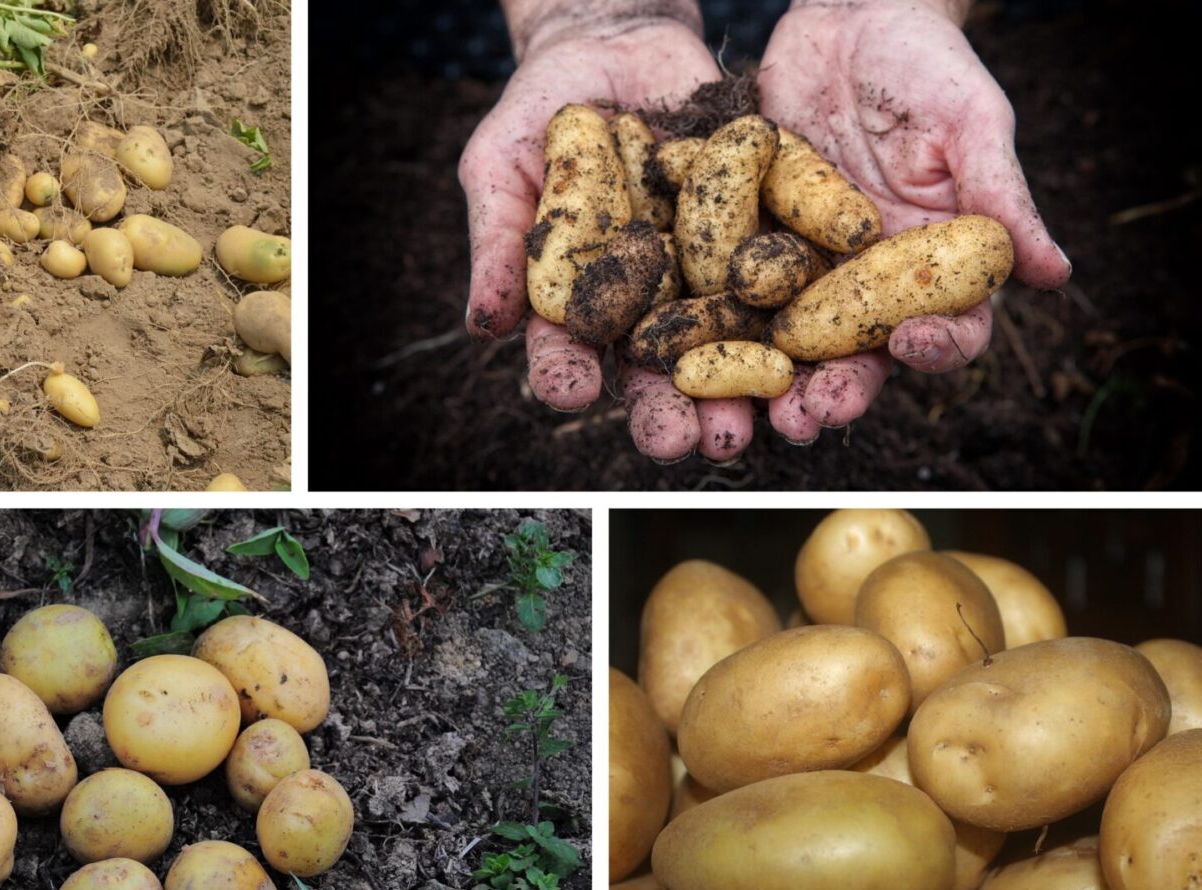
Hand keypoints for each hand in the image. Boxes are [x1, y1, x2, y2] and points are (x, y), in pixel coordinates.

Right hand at [462, 7, 769, 461]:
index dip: (568, 373)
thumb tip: (481, 326)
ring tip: (755, 422)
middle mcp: (645, 300)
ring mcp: (704, 273)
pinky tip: (813, 351)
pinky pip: (780, 277)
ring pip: (725, 343)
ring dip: (741, 390)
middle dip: (669, 410)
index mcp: (579, 298)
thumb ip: (495, 241)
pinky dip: (797, 316)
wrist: (619, 41)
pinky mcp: (757, 235)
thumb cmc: (542, 109)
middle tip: (682, 442)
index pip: (569, 349)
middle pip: (655, 369)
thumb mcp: (502, 163)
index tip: (573, 390)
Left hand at [751, 0, 1070, 442]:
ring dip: (765, 382)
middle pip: (858, 353)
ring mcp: (806, 266)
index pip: (948, 325)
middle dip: (834, 390)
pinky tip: (684, 350)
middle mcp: (869, 278)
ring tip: (744, 412)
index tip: (911, 345)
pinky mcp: (750, 242)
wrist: (848, 17)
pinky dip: (708, 324)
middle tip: (808, 419)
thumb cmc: (925, 63)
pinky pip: (727, 290)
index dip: (935, 346)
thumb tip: (1056, 274)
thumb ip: (1001, 195)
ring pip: (787, 340)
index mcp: (933, 261)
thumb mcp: (971, 121)